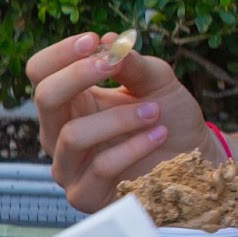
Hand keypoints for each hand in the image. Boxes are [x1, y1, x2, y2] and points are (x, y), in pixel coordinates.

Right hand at [26, 32, 217, 211]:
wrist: (196, 159)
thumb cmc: (170, 117)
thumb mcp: (157, 82)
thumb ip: (133, 64)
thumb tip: (109, 42)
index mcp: (71, 101)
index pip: (41, 72)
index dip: (61, 53)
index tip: (93, 40)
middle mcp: (59, 132)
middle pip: (45, 98)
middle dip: (78, 76)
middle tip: (113, 64)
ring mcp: (68, 166)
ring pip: (74, 135)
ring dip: (120, 118)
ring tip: (155, 112)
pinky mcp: (85, 196)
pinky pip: (100, 168)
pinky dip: (133, 147)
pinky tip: (158, 135)